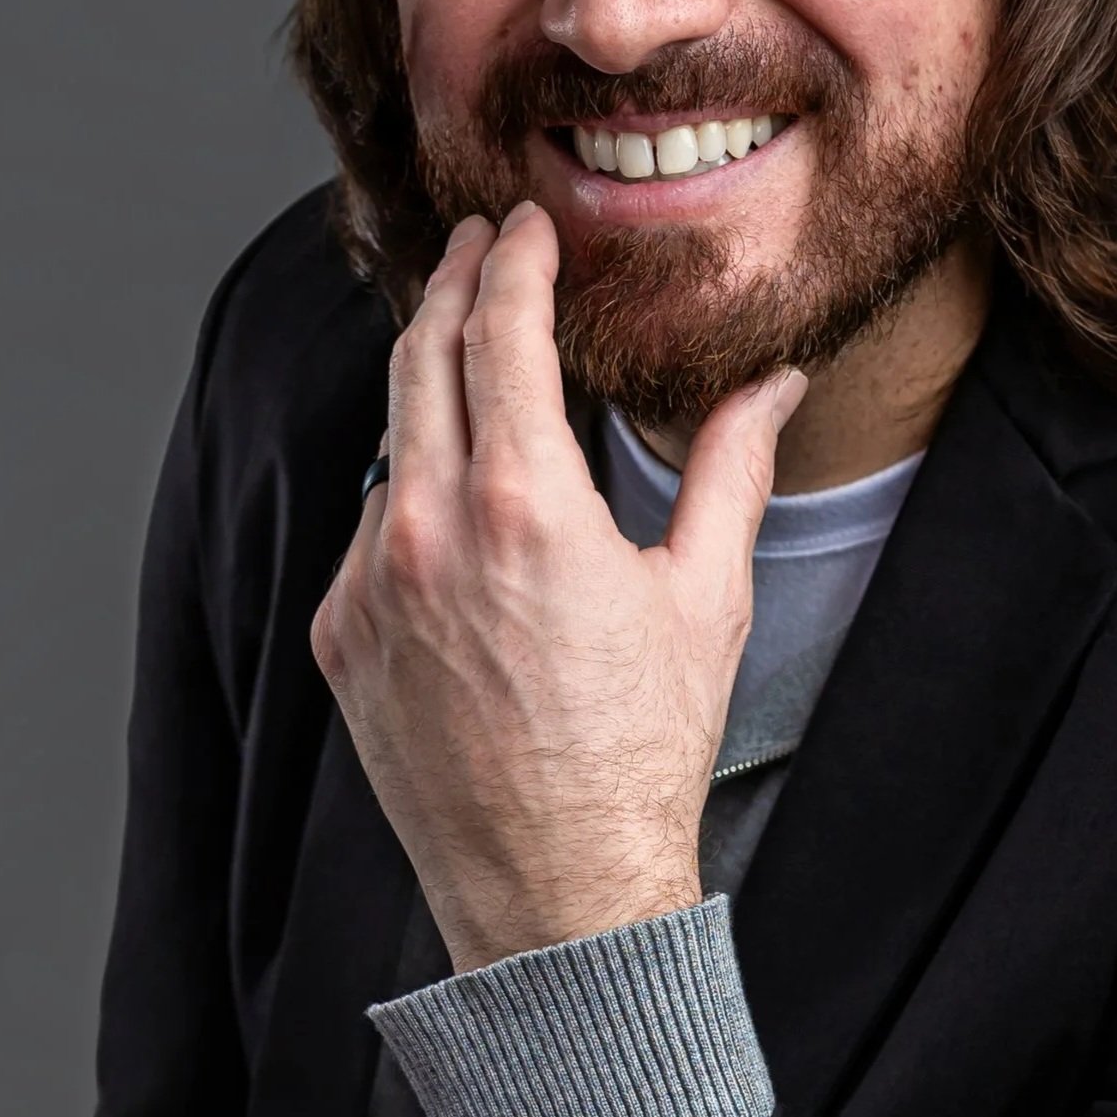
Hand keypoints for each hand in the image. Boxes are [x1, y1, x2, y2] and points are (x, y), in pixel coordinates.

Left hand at [309, 203, 806, 973]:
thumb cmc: (643, 750)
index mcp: (525, 506)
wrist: (557, 891)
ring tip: (474, 372)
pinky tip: (460, 513)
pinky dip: (412, 499)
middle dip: (449, 287)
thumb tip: (774, 381)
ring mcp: (371, 586)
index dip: (512, 262)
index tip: (523, 225)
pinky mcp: (343, 639)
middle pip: (420, 359)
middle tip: (475, 246)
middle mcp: (427, 532)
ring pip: (393, 446)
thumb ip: (730, 468)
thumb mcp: (705, 597)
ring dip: (432, 398)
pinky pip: (372, 532)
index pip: (500, 332)